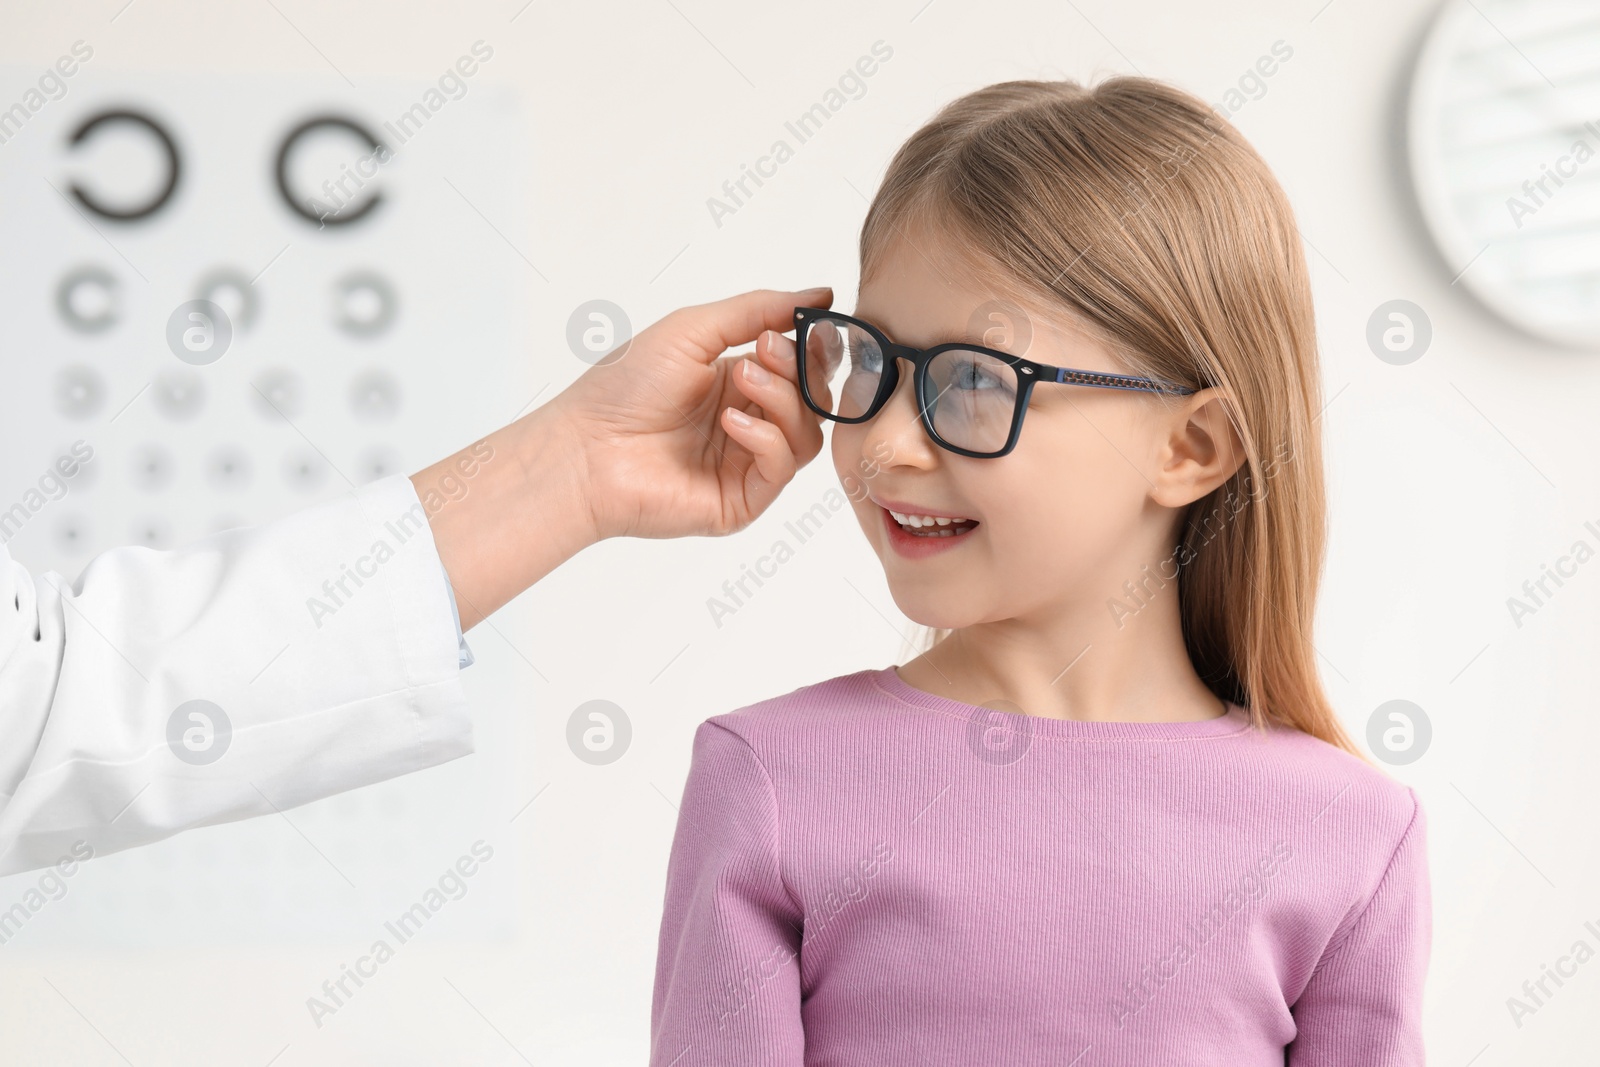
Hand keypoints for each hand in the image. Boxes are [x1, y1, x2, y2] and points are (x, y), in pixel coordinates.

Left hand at [552, 286, 834, 541]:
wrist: (586, 448)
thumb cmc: (623, 388)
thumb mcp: (692, 329)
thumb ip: (757, 309)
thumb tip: (819, 296)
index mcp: (737, 382)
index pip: (802, 367)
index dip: (810, 347)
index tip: (804, 325)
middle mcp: (747, 422)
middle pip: (812, 399)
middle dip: (798, 369)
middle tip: (764, 351)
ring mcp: (746, 464)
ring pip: (806, 433)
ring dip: (783, 399)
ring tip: (741, 381)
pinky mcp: (743, 500)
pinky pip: (782, 467)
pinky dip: (767, 438)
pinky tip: (730, 422)